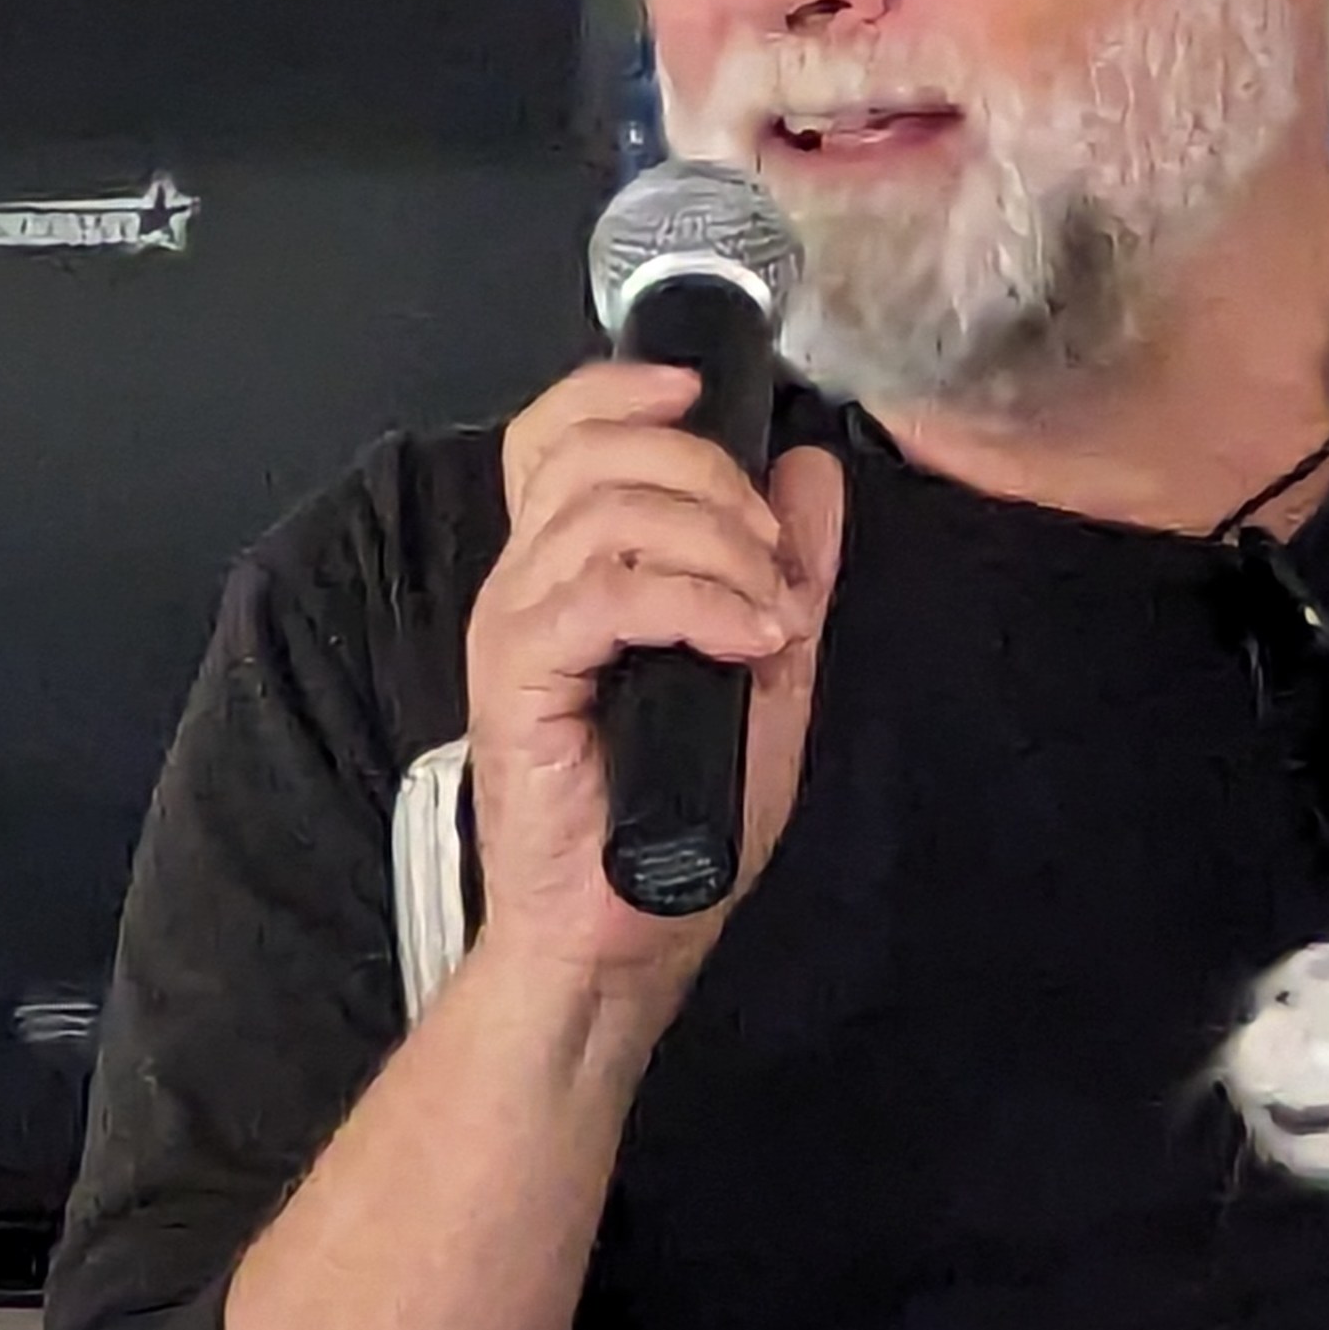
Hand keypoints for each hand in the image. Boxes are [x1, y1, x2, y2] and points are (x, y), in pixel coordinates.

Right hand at [464, 358, 844, 1021]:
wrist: (624, 939)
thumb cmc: (674, 826)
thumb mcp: (761, 674)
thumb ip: (785, 572)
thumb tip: (812, 473)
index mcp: (568, 572)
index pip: (562, 432)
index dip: (623, 391)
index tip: (701, 392)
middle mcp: (529, 585)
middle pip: (600, 454)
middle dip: (713, 479)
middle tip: (775, 560)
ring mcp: (517, 629)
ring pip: (607, 513)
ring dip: (717, 547)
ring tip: (770, 616)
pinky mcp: (521, 680)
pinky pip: (605, 595)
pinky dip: (695, 602)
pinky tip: (749, 642)